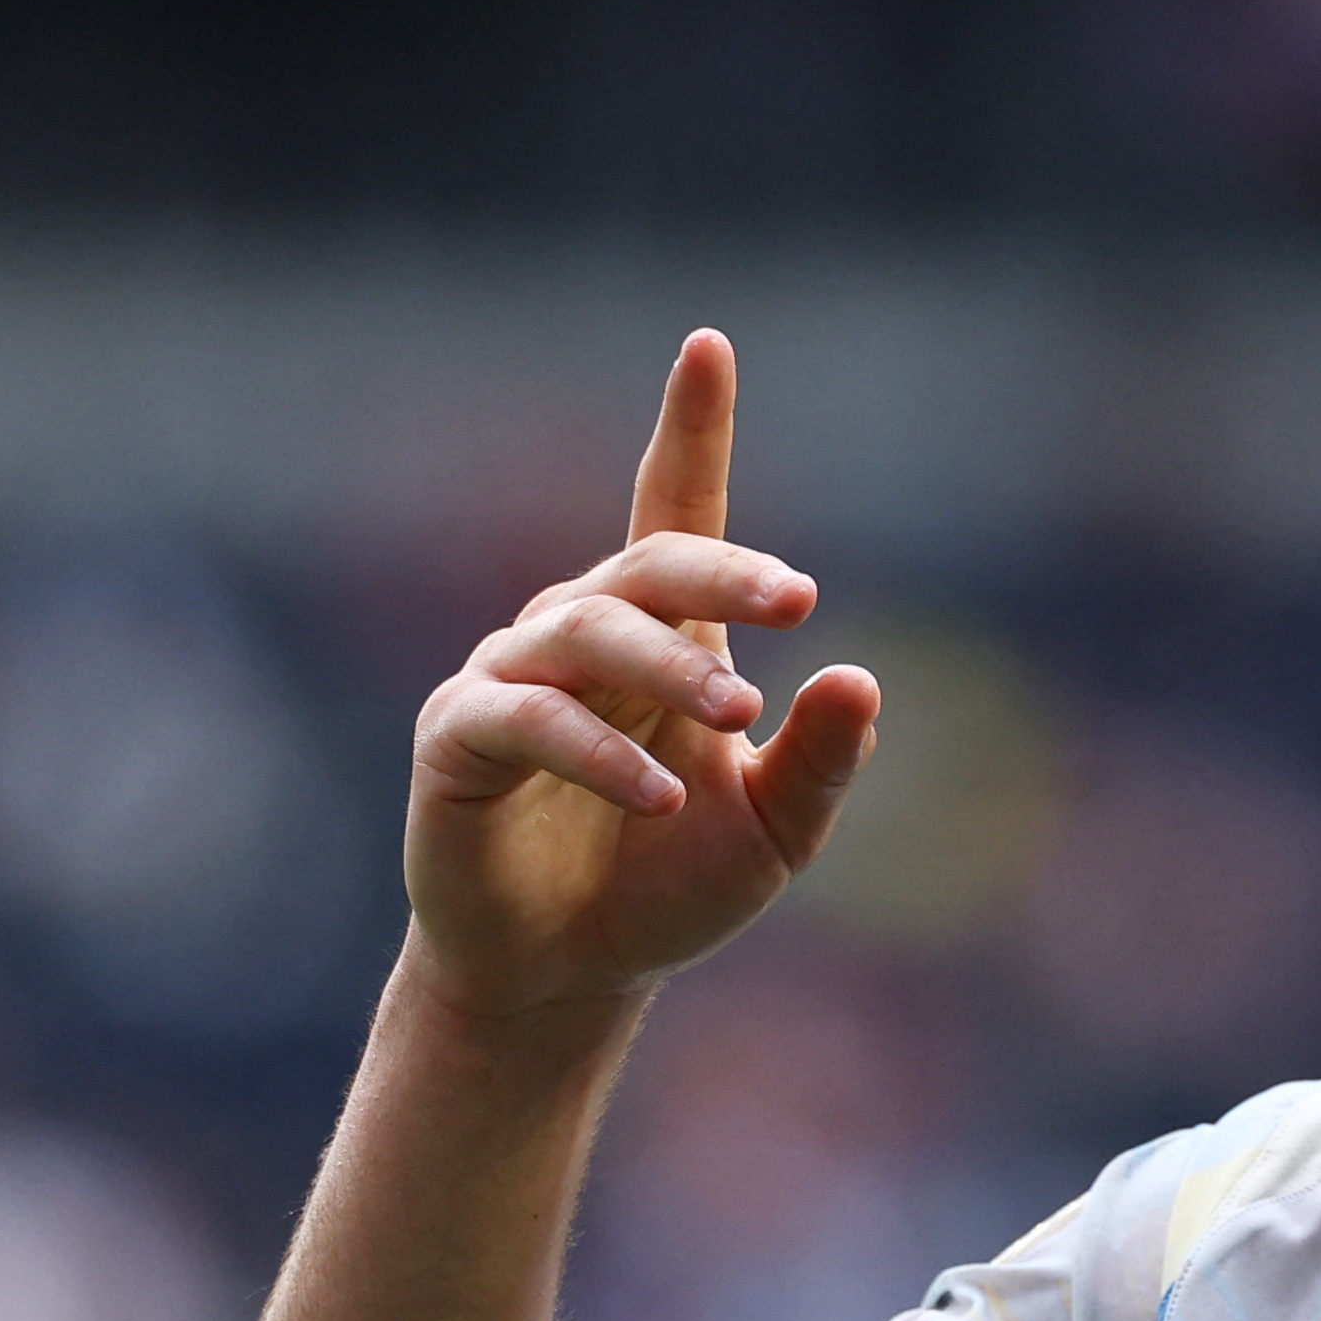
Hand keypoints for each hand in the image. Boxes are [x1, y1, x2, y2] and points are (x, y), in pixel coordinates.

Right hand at [401, 332, 880, 1018]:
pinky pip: (526, 720)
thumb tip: (864, 679)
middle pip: (647, 567)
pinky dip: (596, 751)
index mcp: (664, 637)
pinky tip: (657, 793)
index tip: (708, 346)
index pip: (674, 512)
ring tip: (737, 716)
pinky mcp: (456, 741)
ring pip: (588, 635)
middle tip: (796, 600)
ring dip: (667, 668)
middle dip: (721, 573)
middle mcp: (581, 635)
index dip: (689, 430)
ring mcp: (510, 679)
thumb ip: (822, 762)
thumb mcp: (775, 831)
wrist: (569, 975)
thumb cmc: (668, 884)